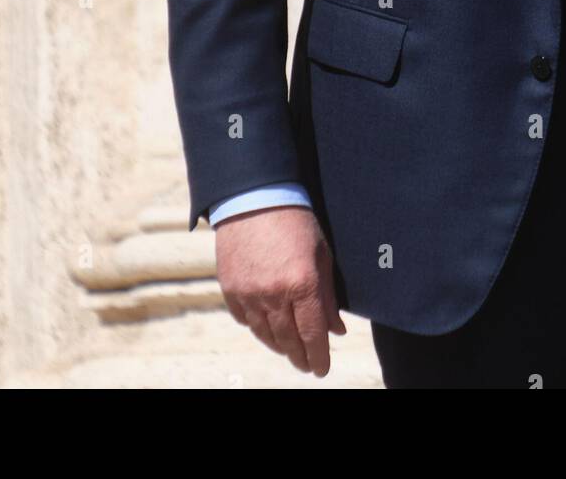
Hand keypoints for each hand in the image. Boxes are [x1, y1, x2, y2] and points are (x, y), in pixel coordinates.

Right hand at [214, 205, 345, 375]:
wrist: (254, 197)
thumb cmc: (295, 221)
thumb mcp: (321, 254)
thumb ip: (328, 295)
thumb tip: (335, 330)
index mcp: (303, 284)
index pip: (313, 335)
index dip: (319, 357)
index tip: (321, 369)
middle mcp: (274, 294)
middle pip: (289, 341)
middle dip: (300, 357)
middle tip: (307, 365)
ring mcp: (249, 294)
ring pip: (265, 335)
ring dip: (279, 347)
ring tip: (289, 351)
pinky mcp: (230, 289)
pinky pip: (245, 320)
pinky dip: (258, 328)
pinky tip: (266, 328)